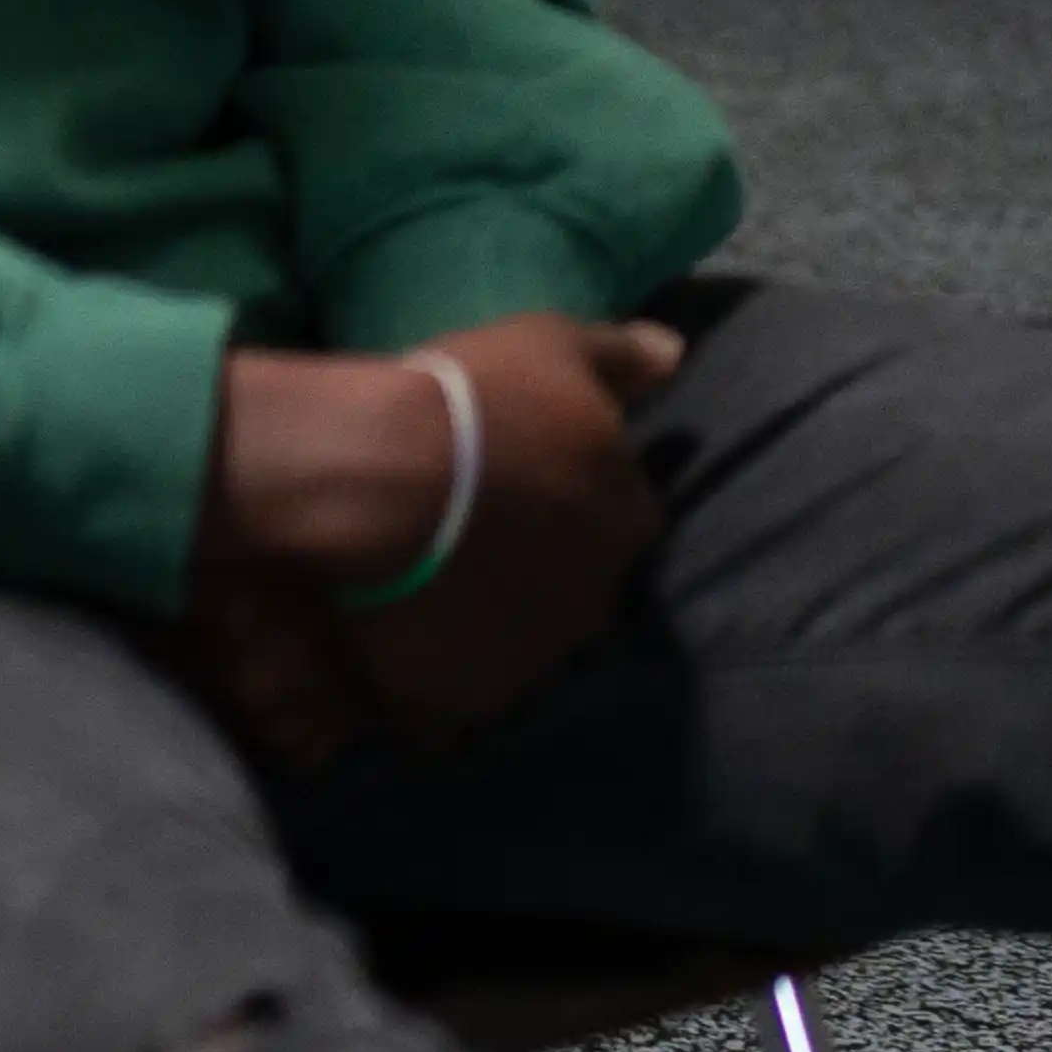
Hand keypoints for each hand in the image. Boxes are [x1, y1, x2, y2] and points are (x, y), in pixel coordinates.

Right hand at [197, 311, 685, 757]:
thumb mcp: (555, 346)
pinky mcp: (456, 705)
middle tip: (481, 546)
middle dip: (540, 578)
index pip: (625, 522)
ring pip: (517, 655)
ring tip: (433, 600)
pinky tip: (402, 648)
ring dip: (489, 633)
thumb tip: (673, 352)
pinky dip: (434, 683)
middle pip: (575, 597)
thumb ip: (622, 356)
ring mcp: (525, 664)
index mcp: (627, 525)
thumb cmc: (477, 402)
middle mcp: (592, 606)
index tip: (535, 488)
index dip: (580, 506)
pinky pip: (451, 705)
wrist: (378, 478)